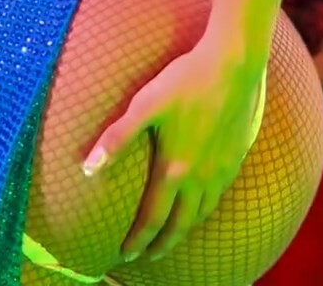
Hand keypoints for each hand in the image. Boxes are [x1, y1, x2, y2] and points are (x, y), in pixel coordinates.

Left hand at [83, 39, 265, 263]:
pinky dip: (204, 210)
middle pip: (180, 224)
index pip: (153, 216)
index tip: (125, 253)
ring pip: (201, 213)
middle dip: (161, 244)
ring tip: (171, 235)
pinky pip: (218, 197)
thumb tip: (88, 167)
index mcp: (175, 169)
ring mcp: (221, 171)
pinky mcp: (235, 159)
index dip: (138, 239)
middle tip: (147, 256)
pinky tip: (200, 204)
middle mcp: (200, 178)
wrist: (232, 67)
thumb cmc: (185, 81)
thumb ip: (117, 137)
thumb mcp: (145, 105)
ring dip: (184, 229)